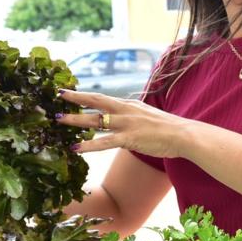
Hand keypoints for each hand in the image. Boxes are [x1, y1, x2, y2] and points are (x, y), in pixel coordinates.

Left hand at [56, 89, 191, 157]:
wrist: (183, 135)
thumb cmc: (167, 129)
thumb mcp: (147, 116)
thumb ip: (132, 116)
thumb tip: (121, 120)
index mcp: (129, 105)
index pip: (102, 98)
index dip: (85, 95)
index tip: (69, 92)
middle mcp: (125, 110)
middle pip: (96, 101)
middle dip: (76, 98)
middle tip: (58, 95)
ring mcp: (126, 124)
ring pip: (96, 120)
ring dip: (75, 120)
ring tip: (58, 120)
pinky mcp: (130, 138)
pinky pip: (105, 142)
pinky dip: (89, 145)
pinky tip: (76, 148)